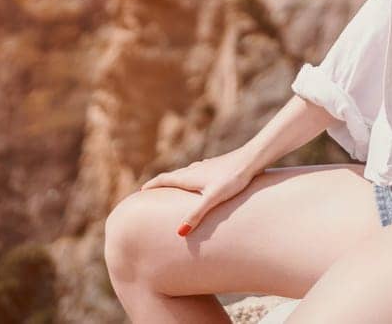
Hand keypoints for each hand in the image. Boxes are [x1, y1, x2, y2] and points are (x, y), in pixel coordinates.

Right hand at [140, 147, 261, 237]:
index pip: (164, 179)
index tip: (140, 192)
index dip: (151, 186)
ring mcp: (206, 167)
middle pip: (172, 176)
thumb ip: (196, 214)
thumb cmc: (233, 178)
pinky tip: (199, 180)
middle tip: (150, 193)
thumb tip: (179, 233)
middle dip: (160, 185)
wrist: (252, 159)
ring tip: (172, 190)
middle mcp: (194, 169)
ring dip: (175, 181)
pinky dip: (190, 179)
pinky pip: (197, 173)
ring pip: (185, 174)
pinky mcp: (217, 167)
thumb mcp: (213, 198)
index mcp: (189, 176)